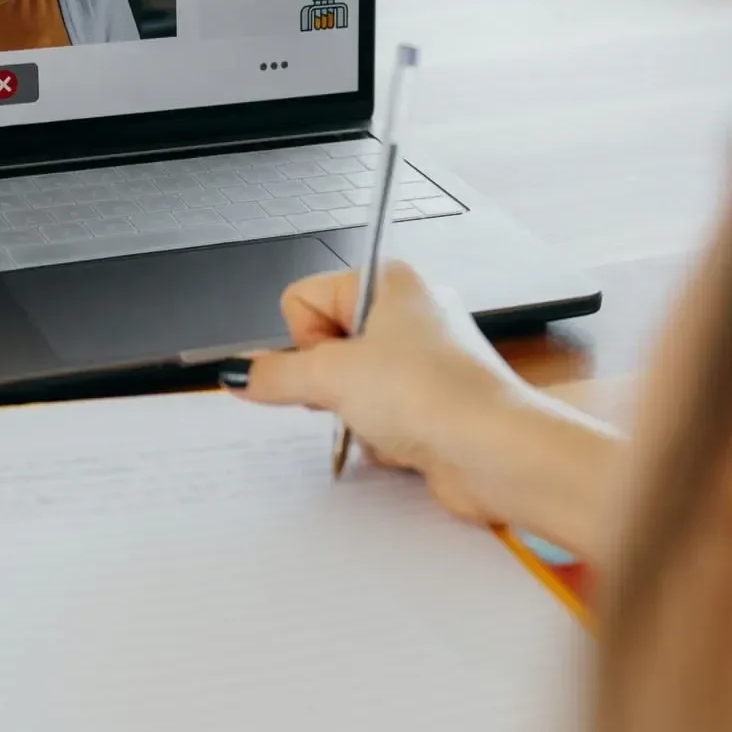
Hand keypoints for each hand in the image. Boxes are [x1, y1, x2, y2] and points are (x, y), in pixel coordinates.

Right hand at [224, 263, 520, 522]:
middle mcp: (407, 314)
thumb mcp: (331, 377)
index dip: (306, 340)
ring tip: (389, 420)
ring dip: (355, 415)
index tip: (334, 361)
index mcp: (388, 281)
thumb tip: (238, 372)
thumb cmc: (432, 393)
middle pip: (324, 349)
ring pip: (347, 391)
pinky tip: (404, 443)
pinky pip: (375, 421)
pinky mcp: (429, 406)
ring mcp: (420, 362)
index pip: (304, 299)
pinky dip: (379, 437)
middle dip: (330, 383)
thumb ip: (273, 374)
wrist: (493, 451)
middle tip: (359, 392)